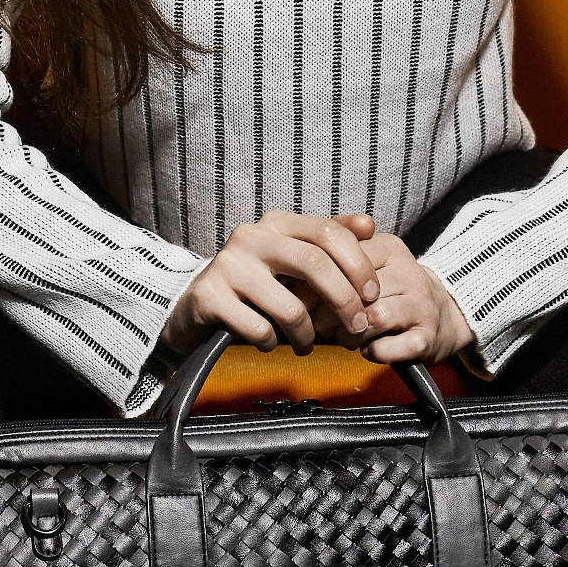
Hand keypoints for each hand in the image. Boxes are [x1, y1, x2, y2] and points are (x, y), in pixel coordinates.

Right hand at [161, 210, 385, 356]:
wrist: (194, 304)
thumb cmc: (255, 282)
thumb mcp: (291, 256)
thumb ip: (330, 240)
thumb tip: (369, 224)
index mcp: (276, 222)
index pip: (328, 231)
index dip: (358, 264)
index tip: (373, 294)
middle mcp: (251, 237)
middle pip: (314, 263)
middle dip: (344, 300)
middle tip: (356, 327)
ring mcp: (228, 266)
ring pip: (290, 307)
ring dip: (308, 335)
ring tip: (307, 344)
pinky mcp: (210, 297)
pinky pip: (261, 330)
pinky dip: (273, 343)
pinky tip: (271, 342)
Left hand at [296, 232, 477, 366]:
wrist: (447, 313)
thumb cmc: (394, 291)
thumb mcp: (371, 264)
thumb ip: (337, 260)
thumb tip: (293, 274)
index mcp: (390, 248)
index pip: (344, 260)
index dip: (315, 283)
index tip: (298, 299)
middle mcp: (409, 273)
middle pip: (356, 293)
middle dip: (327, 314)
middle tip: (314, 325)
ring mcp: (421, 305)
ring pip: (373, 318)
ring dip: (349, 335)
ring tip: (343, 338)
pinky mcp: (427, 336)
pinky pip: (391, 347)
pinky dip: (373, 352)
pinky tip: (368, 350)